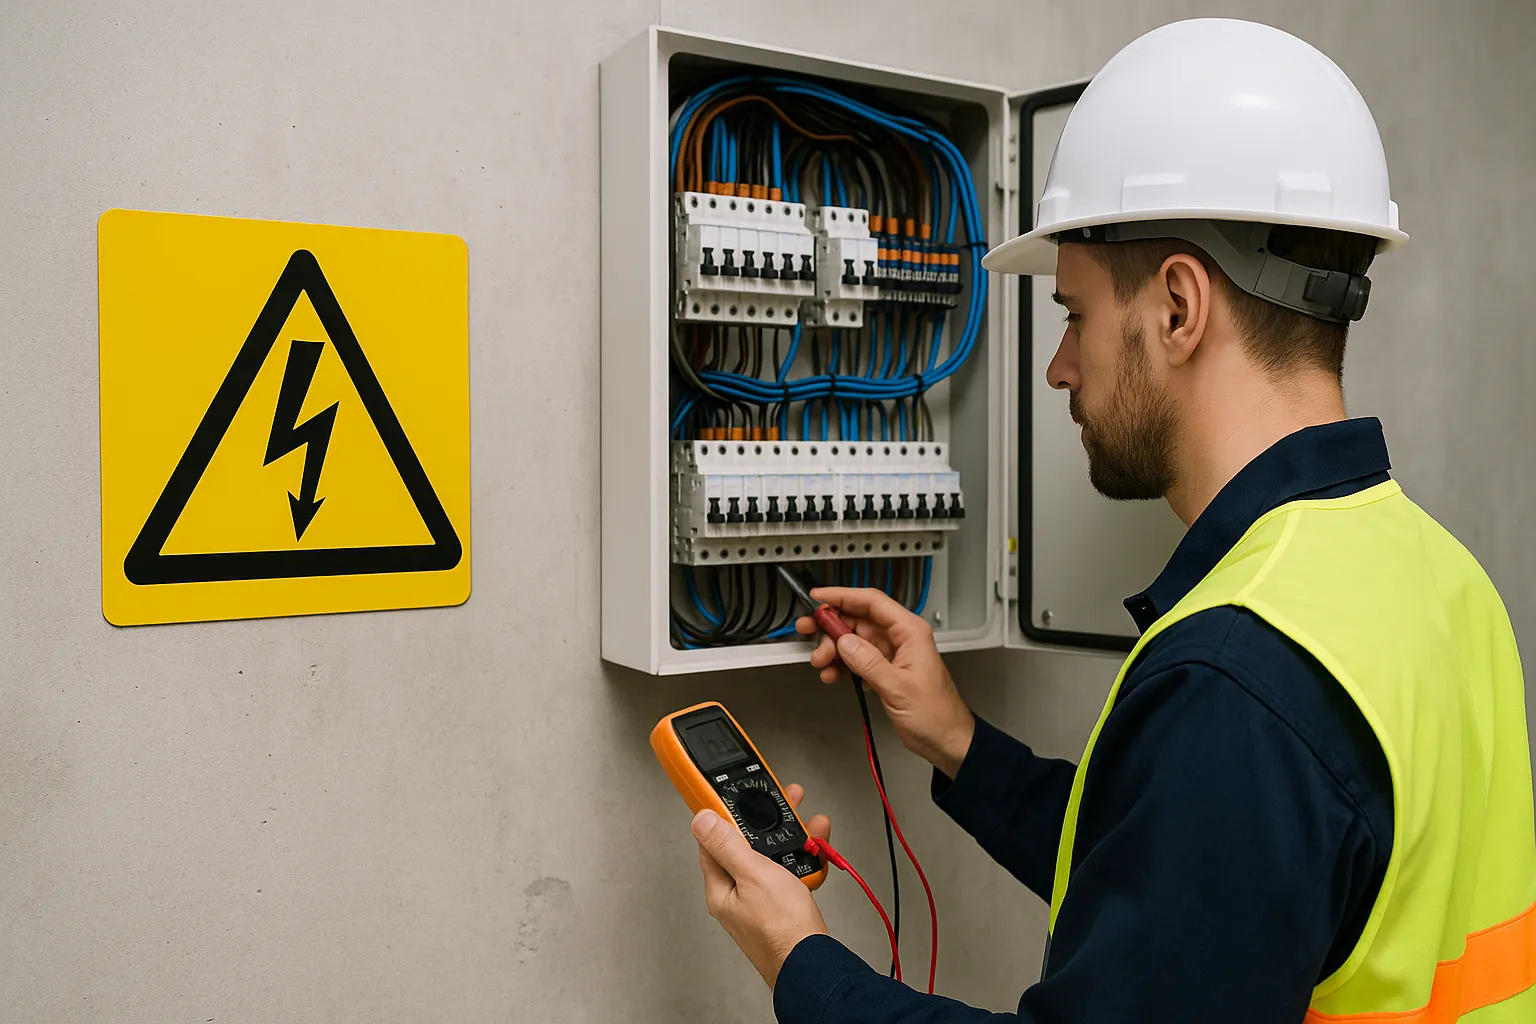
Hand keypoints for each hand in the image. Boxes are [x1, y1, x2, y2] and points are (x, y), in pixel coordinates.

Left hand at [693, 783, 831, 987]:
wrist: (815, 965)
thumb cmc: (782, 930)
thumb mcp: (753, 875)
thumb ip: (727, 845)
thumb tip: (700, 820)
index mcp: (721, 888)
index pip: (713, 841)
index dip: (725, 815)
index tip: (736, 796)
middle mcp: (738, 896)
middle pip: (748, 847)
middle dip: (768, 824)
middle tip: (786, 804)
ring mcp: (760, 903)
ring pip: (772, 859)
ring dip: (792, 840)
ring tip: (811, 829)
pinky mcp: (782, 909)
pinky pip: (789, 875)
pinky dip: (803, 861)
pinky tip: (816, 855)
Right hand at [796, 587, 974, 777]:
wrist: (945, 740)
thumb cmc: (936, 714)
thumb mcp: (898, 687)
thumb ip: (869, 662)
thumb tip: (844, 642)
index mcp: (910, 632)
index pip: (872, 602)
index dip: (842, 596)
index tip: (818, 597)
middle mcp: (900, 638)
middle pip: (858, 619)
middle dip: (831, 625)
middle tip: (808, 629)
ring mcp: (891, 654)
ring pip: (854, 640)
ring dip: (833, 649)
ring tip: (822, 662)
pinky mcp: (885, 670)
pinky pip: (857, 659)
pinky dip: (842, 665)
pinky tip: (834, 674)